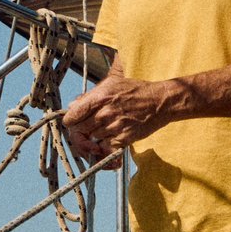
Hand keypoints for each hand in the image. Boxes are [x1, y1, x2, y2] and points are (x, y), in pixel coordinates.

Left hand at [61, 74, 177, 152]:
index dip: (70, 120)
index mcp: (100, 97)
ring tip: (106, 128)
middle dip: (81, 130)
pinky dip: (106, 145)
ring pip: (92, 138)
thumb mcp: (112, 84)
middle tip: (87, 129)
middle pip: (80, 129)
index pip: (73, 116)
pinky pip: (105, 147)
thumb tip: (73, 105)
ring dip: (95, 136)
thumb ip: (90, 95)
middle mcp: (105, 113)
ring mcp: (114, 127)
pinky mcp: (123, 139)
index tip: (73, 122)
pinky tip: (112, 137)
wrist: (160, 102)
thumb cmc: (136, 91)